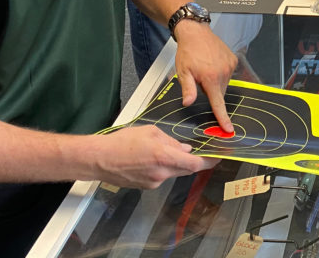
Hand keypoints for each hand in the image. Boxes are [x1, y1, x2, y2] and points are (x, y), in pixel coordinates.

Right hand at [94, 125, 216, 188]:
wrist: (100, 159)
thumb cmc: (121, 142)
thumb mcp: (150, 132)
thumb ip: (171, 141)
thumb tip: (185, 149)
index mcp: (163, 157)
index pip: (194, 164)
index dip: (209, 162)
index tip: (218, 157)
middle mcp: (161, 173)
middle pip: (186, 170)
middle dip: (193, 161)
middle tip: (199, 152)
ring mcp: (154, 182)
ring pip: (173, 172)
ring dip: (176, 163)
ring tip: (163, 150)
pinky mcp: (146, 186)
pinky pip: (161, 176)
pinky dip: (163, 167)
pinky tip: (151, 158)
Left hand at [173, 22, 237, 131]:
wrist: (196, 32)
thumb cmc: (188, 52)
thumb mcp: (183, 72)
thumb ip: (188, 89)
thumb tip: (188, 103)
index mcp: (210, 78)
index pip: (218, 104)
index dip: (223, 118)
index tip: (229, 129)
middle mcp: (223, 73)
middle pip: (219, 93)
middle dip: (211, 91)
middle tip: (200, 79)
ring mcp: (230, 66)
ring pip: (224, 84)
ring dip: (215, 82)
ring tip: (205, 69)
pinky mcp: (233, 60)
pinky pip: (228, 74)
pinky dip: (221, 73)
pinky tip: (212, 64)